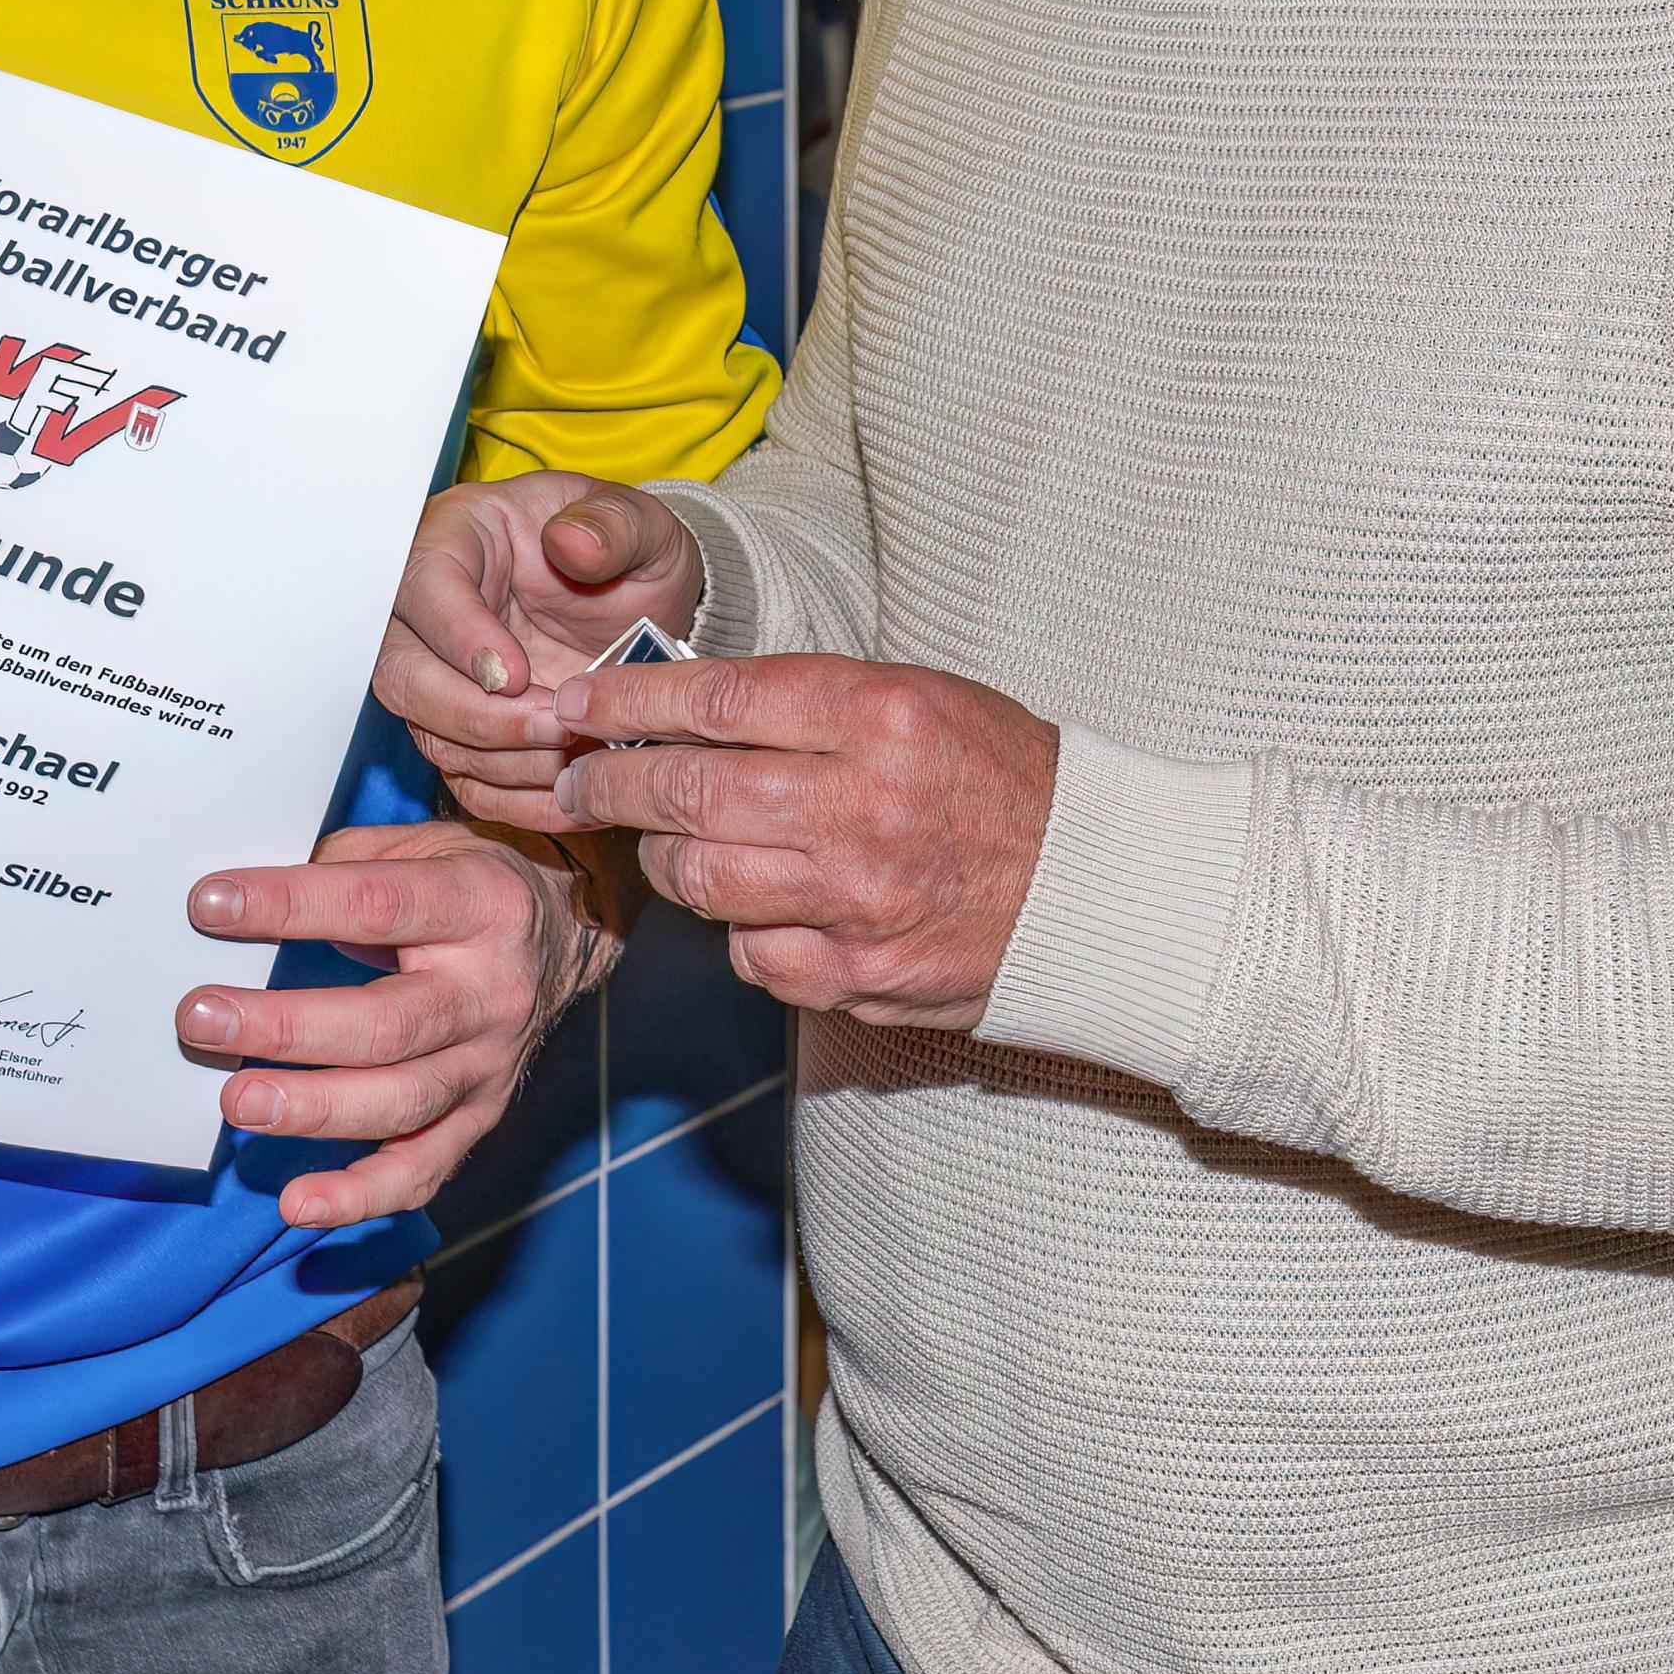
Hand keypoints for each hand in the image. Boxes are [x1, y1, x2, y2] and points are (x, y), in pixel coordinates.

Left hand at [180, 821, 614, 1225]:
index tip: (210, 904)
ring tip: (237, 1102)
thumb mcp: (424, 845)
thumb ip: (345, 862)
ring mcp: (488, 1064)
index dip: (292, 905)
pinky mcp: (478, 1118)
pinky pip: (421, 1171)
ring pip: (400, 1103)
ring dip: (312, 1109)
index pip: (376, 904)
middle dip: (286, 1026)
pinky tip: (297, 1204)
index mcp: (480, 904)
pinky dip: (359, 1196)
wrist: (564, 939)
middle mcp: (491, 991)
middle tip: (200, 1019)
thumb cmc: (467, 885)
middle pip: (387, 1023)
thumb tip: (249, 897)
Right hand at [378, 471, 707, 833]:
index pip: (423, 584)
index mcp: (460, 539)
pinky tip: (571, 796)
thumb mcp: (641, 524)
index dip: (458, 635)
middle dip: (473, 714)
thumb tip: (571, 542)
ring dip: (501, 761)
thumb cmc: (631, 553)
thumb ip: (612, 526)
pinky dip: (515, 799)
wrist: (649, 609)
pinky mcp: (470, 733)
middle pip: (402, 673)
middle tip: (553, 725)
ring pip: (430, 734)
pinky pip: (466, 780)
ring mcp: (446, 679)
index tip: (515, 674)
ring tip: (575, 756)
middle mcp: (433, 613)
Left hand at [547, 653, 1056, 1028]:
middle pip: (686, 794)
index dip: (627, 704)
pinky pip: (747, 953)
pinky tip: (749, 903)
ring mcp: (855, 900)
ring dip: (660, 857)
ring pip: (699, 878)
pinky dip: (733, 927)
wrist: (1094, 886)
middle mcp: (861, 807)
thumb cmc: (999, 777)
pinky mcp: (856, 975)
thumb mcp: (917, 699)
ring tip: (656, 838)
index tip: (580, 707)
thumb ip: (804, 703)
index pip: (715, 701)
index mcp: (879, 716)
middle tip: (579, 781)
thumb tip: (679, 708)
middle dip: (610, 785)